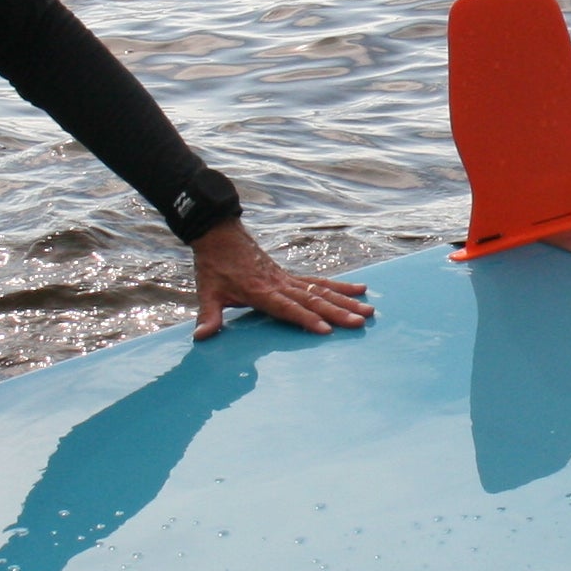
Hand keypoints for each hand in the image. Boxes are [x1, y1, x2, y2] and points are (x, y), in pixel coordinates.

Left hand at [189, 222, 372, 341]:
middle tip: (360, 321)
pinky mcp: (290, 275)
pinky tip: (359, 288)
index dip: (305, 319)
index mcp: (260, 290)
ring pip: (322, 290)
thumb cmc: (214, 264)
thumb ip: (208, 315)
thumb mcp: (207, 290)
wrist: (218, 233)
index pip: (287, 308)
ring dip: (346, 300)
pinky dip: (340, 285)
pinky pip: (319, 281)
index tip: (326, 330)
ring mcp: (287, 278)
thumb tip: (201, 337)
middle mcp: (279, 283)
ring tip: (369, 308)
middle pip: (313, 300)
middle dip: (338, 312)